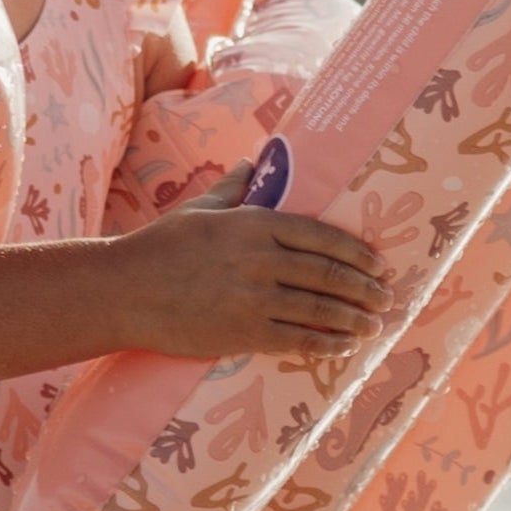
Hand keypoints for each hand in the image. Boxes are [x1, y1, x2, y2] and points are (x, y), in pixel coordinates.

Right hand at [114, 164, 389, 358]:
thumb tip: (254, 163)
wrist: (124, 291)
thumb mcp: (198, 209)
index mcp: (253, 224)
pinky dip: (325, 344)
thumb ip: (233, 188)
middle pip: (327, 273)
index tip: (377, 262)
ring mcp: (253, 298)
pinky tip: (344, 347)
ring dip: (353, 318)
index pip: (320, 234)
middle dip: (363, 287)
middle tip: (386, 296)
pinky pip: (296, 339)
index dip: (355, 251)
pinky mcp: (242, 333)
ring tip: (375, 324)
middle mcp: (260, 259)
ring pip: (318, 309)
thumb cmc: (159, 246)